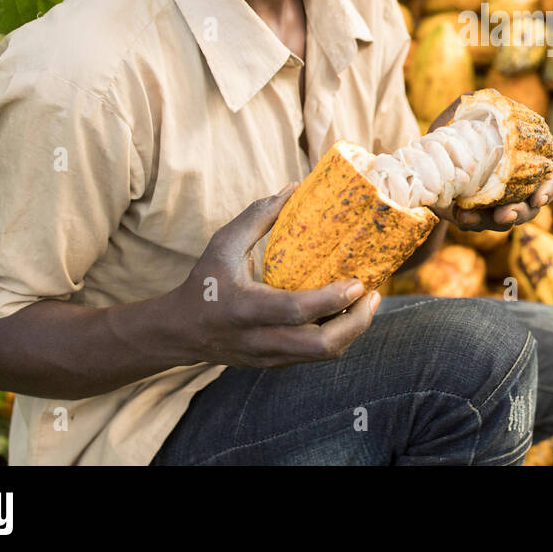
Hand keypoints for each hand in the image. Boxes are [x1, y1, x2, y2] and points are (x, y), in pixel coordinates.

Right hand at [167, 182, 379, 368]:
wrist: (180, 331)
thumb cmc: (204, 281)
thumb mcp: (223, 244)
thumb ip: (257, 216)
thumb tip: (293, 187)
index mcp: (245, 308)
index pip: (295, 310)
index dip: (331, 299)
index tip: (358, 282)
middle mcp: (259, 339)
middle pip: (319, 346)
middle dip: (355, 323)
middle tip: (372, 294)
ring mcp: (269, 357)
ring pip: (322, 356)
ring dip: (352, 330)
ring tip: (367, 302)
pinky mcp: (275, 364)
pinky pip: (314, 356)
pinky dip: (337, 337)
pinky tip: (346, 313)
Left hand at [425, 94, 552, 232]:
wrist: (424, 155)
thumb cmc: (452, 132)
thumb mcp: (465, 116)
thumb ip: (483, 105)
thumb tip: (496, 96)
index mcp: (519, 164)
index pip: (546, 180)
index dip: (547, 190)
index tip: (539, 197)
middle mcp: (511, 188)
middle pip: (529, 207)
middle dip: (522, 212)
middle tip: (508, 212)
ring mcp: (492, 204)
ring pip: (504, 220)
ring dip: (496, 221)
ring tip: (483, 218)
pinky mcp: (471, 214)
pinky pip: (476, 223)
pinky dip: (470, 221)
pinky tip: (462, 216)